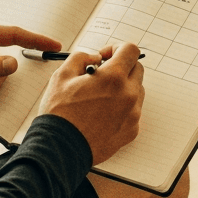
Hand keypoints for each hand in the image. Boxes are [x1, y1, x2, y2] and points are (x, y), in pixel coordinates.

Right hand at [39, 43, 143, 164]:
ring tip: (101, 97)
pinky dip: (123, 108)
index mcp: (113, 78)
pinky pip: (133, 111)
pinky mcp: (132, 131)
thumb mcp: (62, 76)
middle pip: (137, 69)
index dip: (117, 48)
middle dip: (121, 67)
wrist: (60, 149)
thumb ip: (81, 58)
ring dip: (123, 88)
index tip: (106, 56)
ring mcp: (133, 115)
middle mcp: (128, 95)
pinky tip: (103, 114)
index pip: (131, 50)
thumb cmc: (60, 115)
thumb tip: (94, 57)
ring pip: (137, 91)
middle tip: (102, 75)